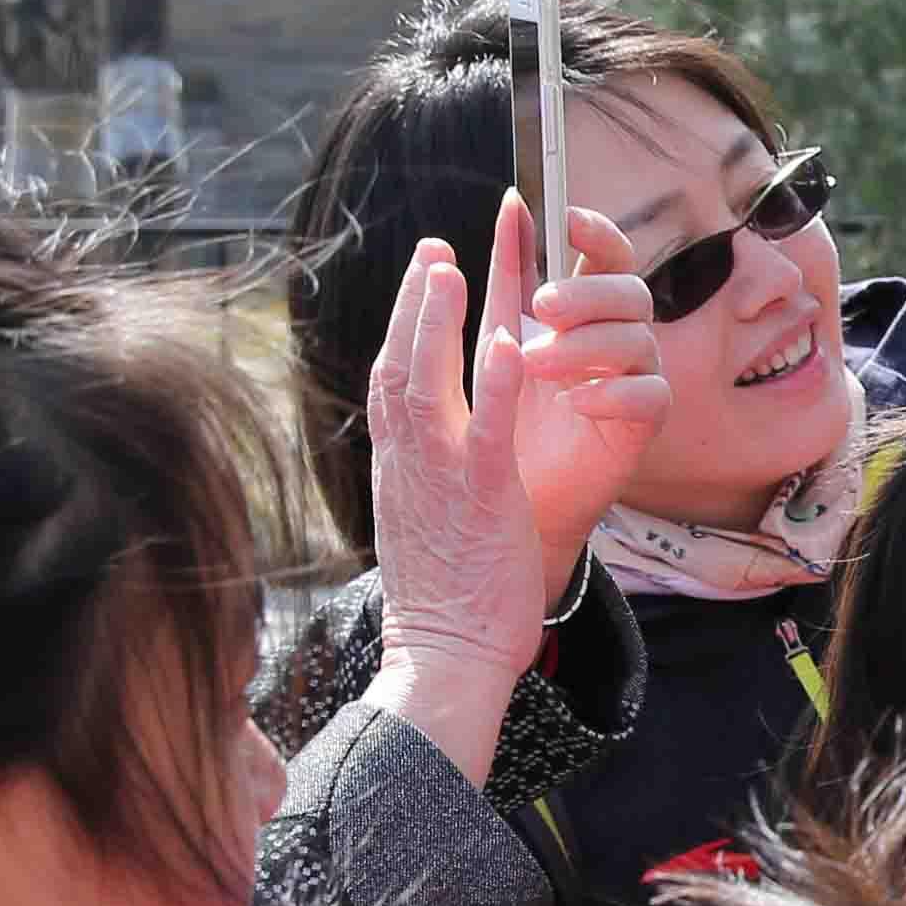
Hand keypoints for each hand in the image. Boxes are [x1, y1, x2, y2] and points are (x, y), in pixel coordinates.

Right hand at [365, 198, 667, 785]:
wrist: (442, 657)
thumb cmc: (444, 600)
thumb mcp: (423, 523)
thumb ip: (422, 476)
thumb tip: (420, 450)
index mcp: (399, 467)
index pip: (390, 379)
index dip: (402, 324)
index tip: (418, 280)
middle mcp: (408, 463)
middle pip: (399, 364)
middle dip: (413, 302)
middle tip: (432, 248)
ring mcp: (441, 478)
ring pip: (430, 383)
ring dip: (440, 321)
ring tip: (453, 267)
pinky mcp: (482, 499)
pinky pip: (489, 430)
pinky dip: (501, 382)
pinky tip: (515, 339)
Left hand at [497, 199, 673, 580]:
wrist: (512, 485)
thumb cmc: (508, 403)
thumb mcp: (500, 329)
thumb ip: (512, 269)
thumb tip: (513, 204)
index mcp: (589, 305)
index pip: (610, 254)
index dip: (598, 232)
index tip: (566, 219)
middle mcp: (621, 334)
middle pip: (630, 291)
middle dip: (588, 293)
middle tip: (543, 306)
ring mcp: (639, 375)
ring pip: (636, 340)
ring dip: (584, 346)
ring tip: (533, 361)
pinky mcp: (645, 423)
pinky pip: (649, 395)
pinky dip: (611, 393)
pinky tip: (574, 401)